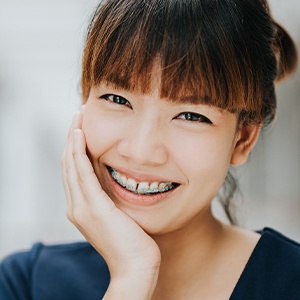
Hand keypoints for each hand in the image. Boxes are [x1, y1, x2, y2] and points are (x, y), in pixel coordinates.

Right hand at [61, 109, 160, 298]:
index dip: (76, 145)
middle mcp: (76, 205)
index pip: (74, 169)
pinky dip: (78, 152)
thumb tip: (113, 177)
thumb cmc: (132, 241)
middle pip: (68, 162)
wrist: (135, 266)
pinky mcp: (93, 207)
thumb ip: (110, 196)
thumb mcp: (118, 212)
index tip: (83, 125)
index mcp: (81, 206)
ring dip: (74, 137)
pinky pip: (81, 173)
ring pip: (71, 164)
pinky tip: (80, 134)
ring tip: (78, 115)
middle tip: (79, 113)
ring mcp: (81, 207)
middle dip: (73, 135)